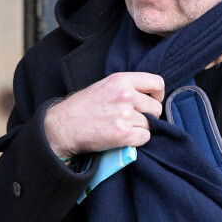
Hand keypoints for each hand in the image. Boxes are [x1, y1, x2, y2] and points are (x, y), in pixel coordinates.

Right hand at [44, 72, 164, 158]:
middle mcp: (125, 95)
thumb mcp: (105, 85)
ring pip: (150, 124)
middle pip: (156, 107)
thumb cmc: (83, 106)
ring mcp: (124, 114)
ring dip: (141, 129)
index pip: (157, 83)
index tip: (152, 101)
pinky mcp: (122, 134)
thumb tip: (150, 96)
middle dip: (149, 115)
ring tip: (124, 128)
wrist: (63, 126)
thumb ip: (127, 87)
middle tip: (135, 119)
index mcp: (121, 80)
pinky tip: (124, 138)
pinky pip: (145, 138)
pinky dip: (137, 141)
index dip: (158, 95)